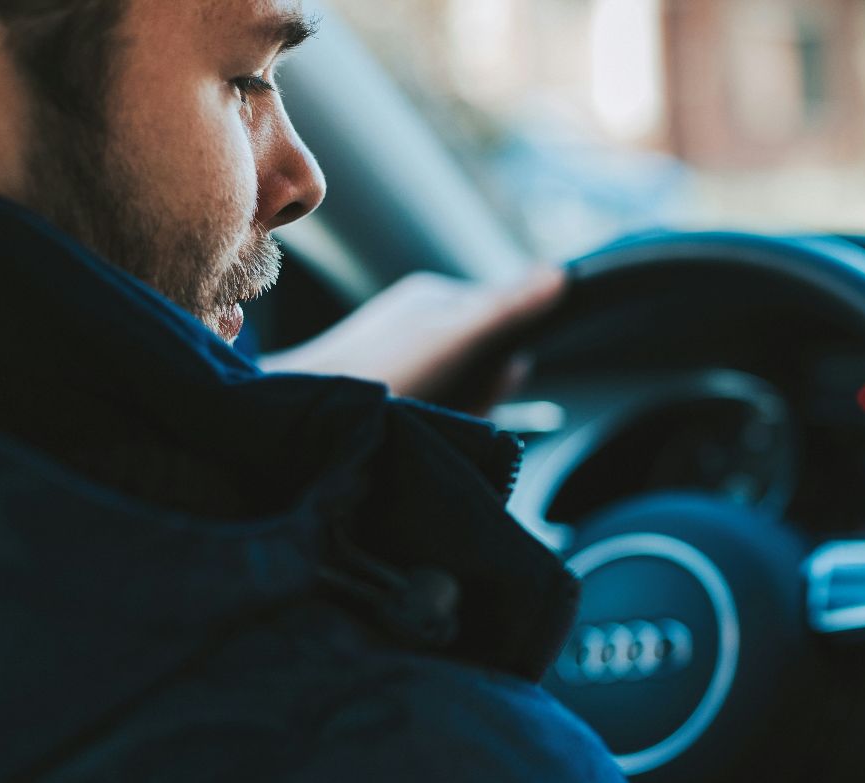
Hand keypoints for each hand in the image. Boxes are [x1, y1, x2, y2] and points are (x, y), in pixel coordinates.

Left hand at [264, 270, 565, 416]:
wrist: (304, 417)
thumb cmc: (380, 373)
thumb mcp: (456, 338)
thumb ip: (507, 308)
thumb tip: (560, 274)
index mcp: (434, 299)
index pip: (503, 317)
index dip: (509, 357)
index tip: (498, 376)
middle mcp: (416, 323)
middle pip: (483, 359)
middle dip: (484, 391)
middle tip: (456, 405)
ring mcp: (400, 357)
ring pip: (460, 388)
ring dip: (461, 411)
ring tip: (430, 417)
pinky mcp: (385, 391)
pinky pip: (433, 407)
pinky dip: (436, 422)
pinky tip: (416, 426)